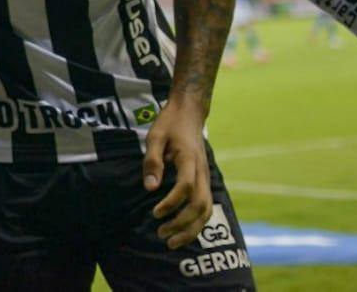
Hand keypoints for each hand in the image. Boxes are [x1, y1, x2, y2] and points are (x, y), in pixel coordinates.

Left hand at [143, 100, 212, 247]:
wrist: (190, 113)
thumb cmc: (170, 123)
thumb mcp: (155, 136)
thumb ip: (152, 161)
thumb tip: (150, 189)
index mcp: (189, 159)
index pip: (186, 187)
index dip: (171, 203)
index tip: (155, 213)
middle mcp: (202, 171)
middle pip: (200, 205)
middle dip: (182, 224)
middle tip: (161, 234)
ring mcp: (206, 177)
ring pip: (206, 210)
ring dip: (191, 229)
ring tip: (172, 241)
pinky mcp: (205, 181)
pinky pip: (206, 208)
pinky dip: (197, 224)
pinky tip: (183, 232)